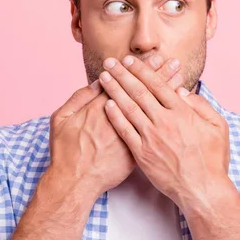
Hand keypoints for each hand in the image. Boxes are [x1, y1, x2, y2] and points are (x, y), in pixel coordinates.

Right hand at [45, 55, 183, 201]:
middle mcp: (120, 118)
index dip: (140, 69)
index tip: (153, 57)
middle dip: (159, 74)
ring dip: (166, 90)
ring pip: (153, 108)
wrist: (75, 182)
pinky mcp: (137, 151)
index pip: (126, 81)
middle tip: (173, 61)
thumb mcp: (61, 119)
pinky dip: (165, 116)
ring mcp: (130, 135)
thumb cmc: (65, 151)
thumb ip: (79, 98)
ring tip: (178, 76)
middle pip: (144, 91)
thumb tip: (97, 83)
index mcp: (100, 107)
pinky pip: (156, 129)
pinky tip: (175, 107)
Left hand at [98, 55, 230, 211]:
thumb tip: (182, 91)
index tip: (130, 60)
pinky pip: (125, 131)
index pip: (157, 84)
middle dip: (122, 74)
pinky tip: (106, 105)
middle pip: (139, 92)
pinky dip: (115, 116)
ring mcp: (152, 137)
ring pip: (129, 108)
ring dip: (114, 90)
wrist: (203, 189)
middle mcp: (165, 121)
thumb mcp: (219, 127)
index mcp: (182, 112)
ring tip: (104, 77)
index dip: (142, 70)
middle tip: (110, 61)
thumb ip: (201, 106)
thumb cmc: (213, 159)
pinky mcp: (142, 154)